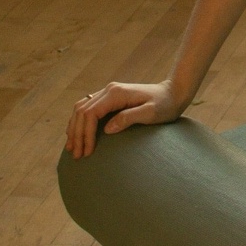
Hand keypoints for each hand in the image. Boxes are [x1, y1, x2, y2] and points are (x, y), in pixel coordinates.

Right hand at [65, 79, 186, 159]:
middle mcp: (109, 90)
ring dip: (75, 128)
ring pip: (82, 108)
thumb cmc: (165, 105)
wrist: (173, 93)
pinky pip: (88, 108)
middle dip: (77, 134)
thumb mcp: (151, 114)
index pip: (91, 113)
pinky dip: (80, 122)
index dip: (86, 133)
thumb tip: (107, 129)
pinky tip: (78, 134)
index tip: (87, 151)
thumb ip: (129, 118)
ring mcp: (109, 93)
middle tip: (76, 155)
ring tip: (72, 148)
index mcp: (116, 93)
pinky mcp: (111, 98)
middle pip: (82, 111)